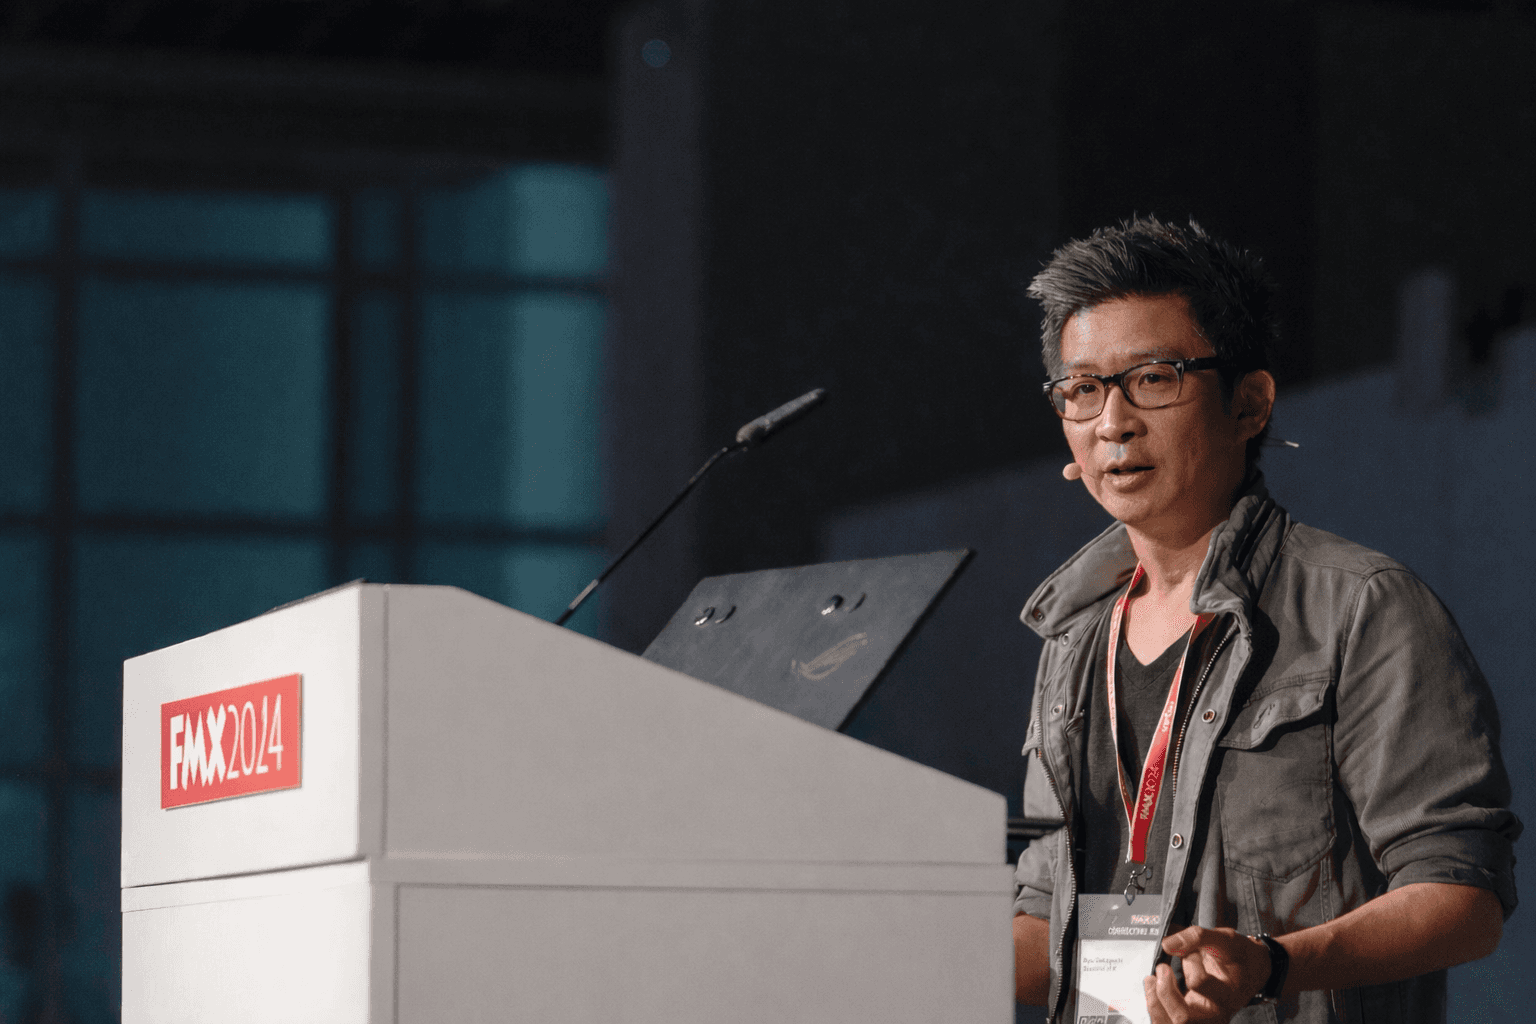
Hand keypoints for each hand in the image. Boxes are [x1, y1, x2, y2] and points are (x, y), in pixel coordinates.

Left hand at [1143, 927, 1271, 1023]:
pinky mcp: (1189, 1016)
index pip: (1198, 984)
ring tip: (1152, 979)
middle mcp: (1215, 1015)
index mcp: (1227, 996)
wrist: (1252, 969)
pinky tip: (1152, 987)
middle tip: (1162, 968)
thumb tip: (1167, 945)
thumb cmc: (1239, 956)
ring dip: (1155, 1001)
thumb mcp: (1225, 939)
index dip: (1189, 962)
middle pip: (1183, 1019)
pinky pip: (1166, 1022)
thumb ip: (1197, 937)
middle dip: (1165, 992)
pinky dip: (1154, 1006)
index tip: (1190, 951)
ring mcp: (1202, 1019)